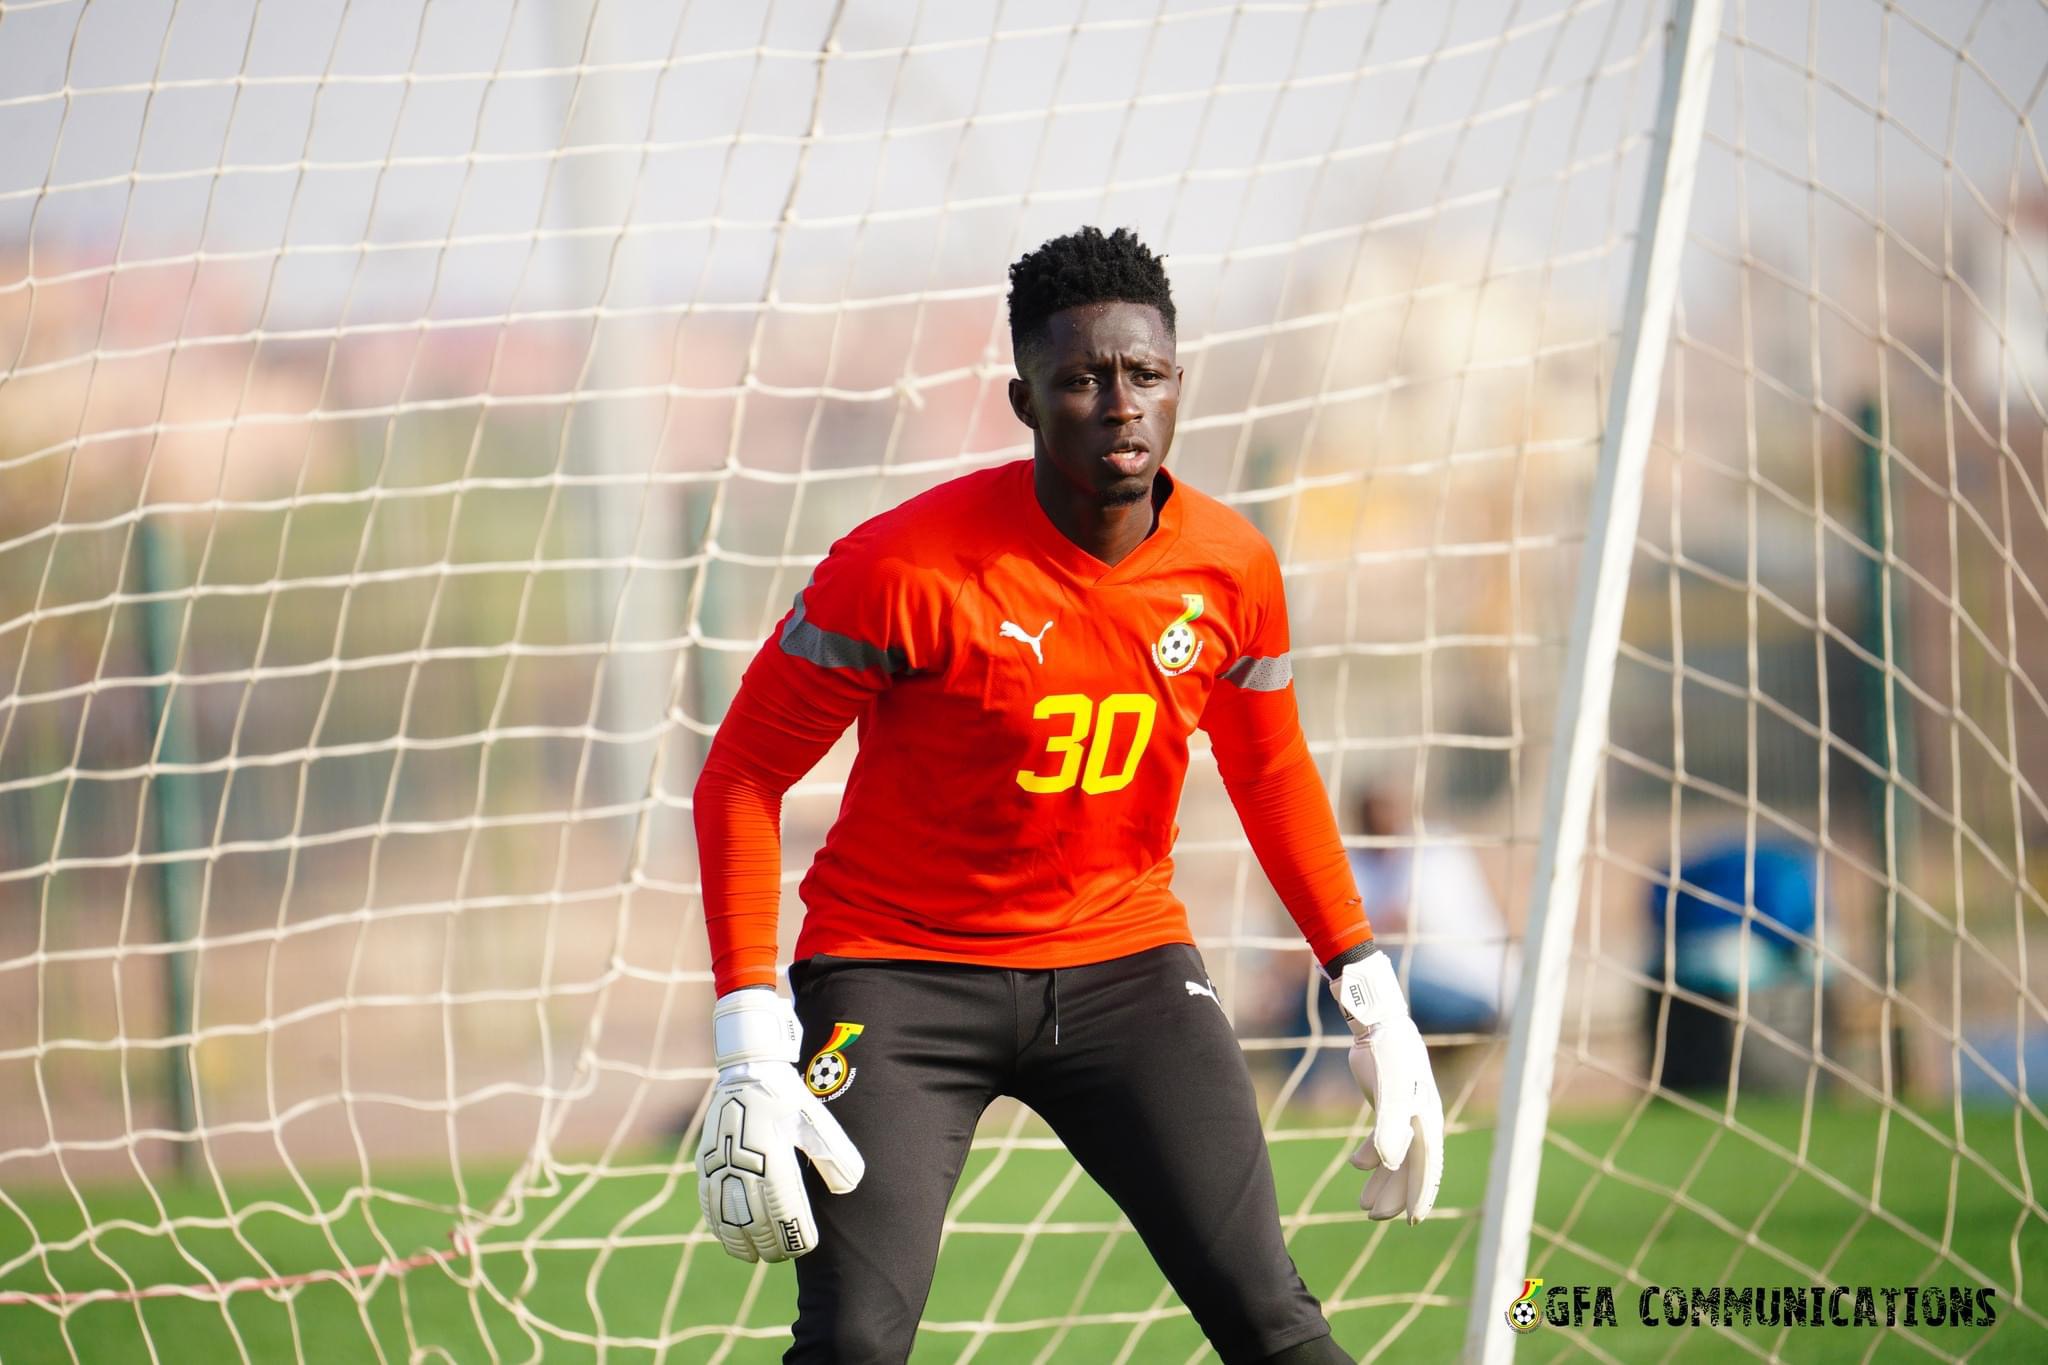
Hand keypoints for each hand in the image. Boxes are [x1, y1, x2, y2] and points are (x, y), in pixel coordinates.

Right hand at [697, 988, 864, 1261]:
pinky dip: (719, 1226)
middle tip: (783, 1256)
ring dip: (742, 1242)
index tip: (805, 1246)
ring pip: (728, 1218)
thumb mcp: (818, 1121)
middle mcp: (743, 1165)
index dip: (794, 1235)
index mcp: (773, 1157)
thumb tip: (848, 1188)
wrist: (749, 1070)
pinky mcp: (706, 1163)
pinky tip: (730, 1238)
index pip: (784, 1211)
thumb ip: (835, 1155)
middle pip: (755, 1221)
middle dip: (769, 1244)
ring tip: (756, 1256)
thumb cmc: (789, 1098)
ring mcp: (720, 1165)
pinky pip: (708, 1204)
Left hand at [1330, 952, 1444, 1223]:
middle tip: (1374, 1218)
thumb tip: (1386, 1164)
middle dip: (1395, 1194)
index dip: (1420, 1195)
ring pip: (1396, 1155)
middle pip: (1410, 1166)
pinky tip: (1357, 1166)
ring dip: (1382, 1181)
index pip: (1426, 1165)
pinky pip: (1383, 1137)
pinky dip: (1371, 1153)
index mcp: (1427, 1120)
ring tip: (1364, 1206)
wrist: (1378, 1021)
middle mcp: (1420, 1119)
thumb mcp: (1389, 1092)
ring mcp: (1405, 1111)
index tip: (1412, 1221)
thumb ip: (1389, 1128)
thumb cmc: (1387, 1055)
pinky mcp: (1388, 1102)